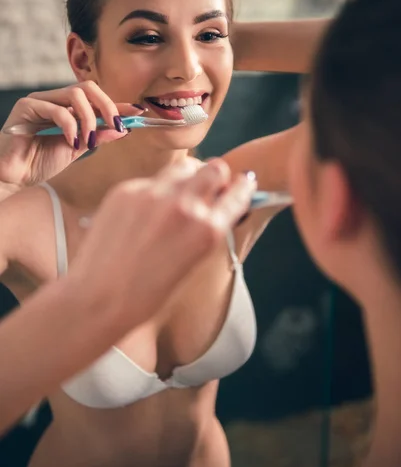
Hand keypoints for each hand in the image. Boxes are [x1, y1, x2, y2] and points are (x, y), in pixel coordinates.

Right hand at [0, 81, 142, 191]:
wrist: (14, 175)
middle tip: (117, 125)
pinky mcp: (27, 106)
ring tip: (89, 142)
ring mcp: (41, 100)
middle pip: (88, 88)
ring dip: (90, 119)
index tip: (139, 112)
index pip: (97, 99)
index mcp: (68, 108)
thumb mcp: (77, 149)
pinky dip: (71, 127)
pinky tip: (72, 142)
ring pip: (75, 95)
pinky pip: (57, 110)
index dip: (118, 104)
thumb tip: (122, 129)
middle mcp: (56, 100)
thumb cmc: (40, 162)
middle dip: (108, 106)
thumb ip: (97, 137)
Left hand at [67, 159, 255, 330]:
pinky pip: (151, 180)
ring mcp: (153, 194)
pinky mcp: (126, 190)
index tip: (242, 183)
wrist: (98, 299)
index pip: (238, 192)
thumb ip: (207, 230)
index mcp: (207, 230)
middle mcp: (184, 206)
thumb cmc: (147, 294)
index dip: (243, 186)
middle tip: (208, 188)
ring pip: (183, 167)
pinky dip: (154, 191)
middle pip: (214, 168)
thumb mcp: (193, 264)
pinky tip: (143, 214)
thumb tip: (217, 205)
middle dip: (216, 177)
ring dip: (187, 177)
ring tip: (176, 197)